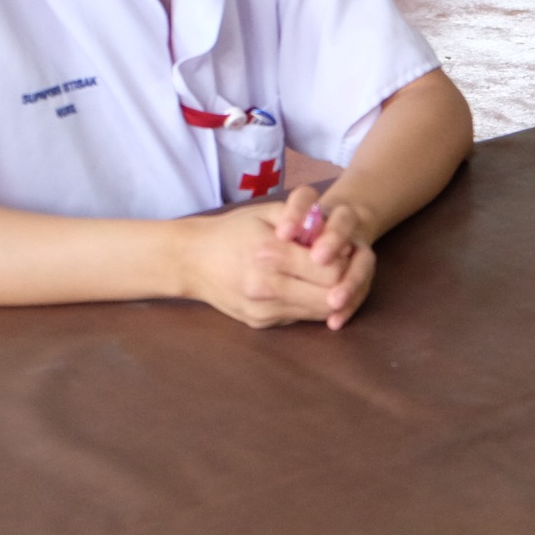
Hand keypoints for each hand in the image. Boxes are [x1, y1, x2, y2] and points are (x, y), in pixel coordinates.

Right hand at [181, 189, 374, 329]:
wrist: (190, 260)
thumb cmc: (232, 230)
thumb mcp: (267, 211)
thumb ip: (305, 219)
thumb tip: (337, 237)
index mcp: (271, 254)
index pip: (331, 270)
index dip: (344, 259)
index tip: (341, 249)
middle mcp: (267, 286)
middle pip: (329, 296)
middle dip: (342, 281)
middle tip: (339, 266)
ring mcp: (263, 310)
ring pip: (318, 312)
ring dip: (329, 296)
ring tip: (322, 276)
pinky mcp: (260, 323)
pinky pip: (300, 318)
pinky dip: (308, 304)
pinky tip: (302, 287)